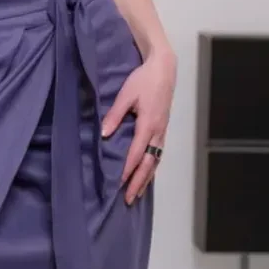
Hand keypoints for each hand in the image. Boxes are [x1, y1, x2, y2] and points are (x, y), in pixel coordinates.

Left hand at [100, 51, 176, 204]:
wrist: (164, 69)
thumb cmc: (143, 80)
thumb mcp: (125, 95)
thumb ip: (114, 115)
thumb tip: (104, 135)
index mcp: (148, 124)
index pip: (136, 153)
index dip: (128, 170)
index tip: (119, 184)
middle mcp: (158, 132)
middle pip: (149, 163)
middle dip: (138, 182)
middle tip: (128, 199)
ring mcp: (162, 132)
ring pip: (155, 161)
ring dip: (146, 179)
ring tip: (135, 194)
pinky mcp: (163, 130)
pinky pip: (158, 154)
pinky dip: (152, 168)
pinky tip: (146, 176)